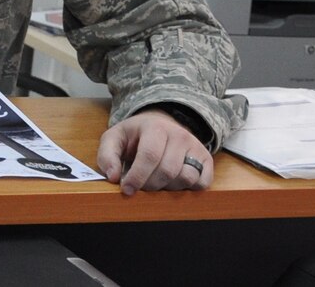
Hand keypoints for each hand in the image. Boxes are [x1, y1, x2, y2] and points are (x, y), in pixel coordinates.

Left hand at [97, 108, 213, 193]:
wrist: (160, 125)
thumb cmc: (135, 136)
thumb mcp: (115, 138)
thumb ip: (107, 155)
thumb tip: (112, 177)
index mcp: (155, 127)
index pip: (149, 156)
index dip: (137, 176)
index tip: (127, 189)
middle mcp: (179, 135)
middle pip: (167, 171)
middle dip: (150, 185)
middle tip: (141, 186)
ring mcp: (196, 147)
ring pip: (186, 178)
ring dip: (168, 187)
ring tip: (157, 181)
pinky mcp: (207, 160)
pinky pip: (202, 183)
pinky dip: (187, 188)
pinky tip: (174, 181)